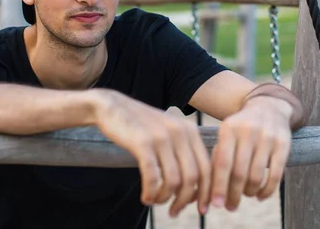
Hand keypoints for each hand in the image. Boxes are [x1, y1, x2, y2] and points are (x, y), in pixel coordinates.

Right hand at [93, 89, 211, 215]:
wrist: (112, 107)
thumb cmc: (140, 125)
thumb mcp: (168, 132)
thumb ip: (183, 151)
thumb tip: (195, 187)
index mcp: (191, 131)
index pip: (207, 168)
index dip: (206, 192)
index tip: (201, 209)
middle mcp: (180, 132)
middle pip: (193, 177)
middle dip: (185, 200)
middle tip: (174, 212)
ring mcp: (162, 137)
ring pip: (174, 181)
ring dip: (165, 198)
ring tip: (155, 201)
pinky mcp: (143, 143)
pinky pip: (153, 178)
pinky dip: (151, 193)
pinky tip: (146, 197)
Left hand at [210, 95, 292, 210]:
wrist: (269, 107)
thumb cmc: (241, 128)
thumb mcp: (226, 134)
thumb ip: (217, 157)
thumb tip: (210, 190)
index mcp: (229, 129)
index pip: (222, 163)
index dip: (219, 186)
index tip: (215, 204)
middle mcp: (248, 131)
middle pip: (239, 172)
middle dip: (234, 194)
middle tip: (230, 207)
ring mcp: (267, 137)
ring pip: (257, 176)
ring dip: (249, 192)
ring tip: (246, 195)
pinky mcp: (284, 144)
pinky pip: (276, 175)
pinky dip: (267, 191)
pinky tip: (260, 196)